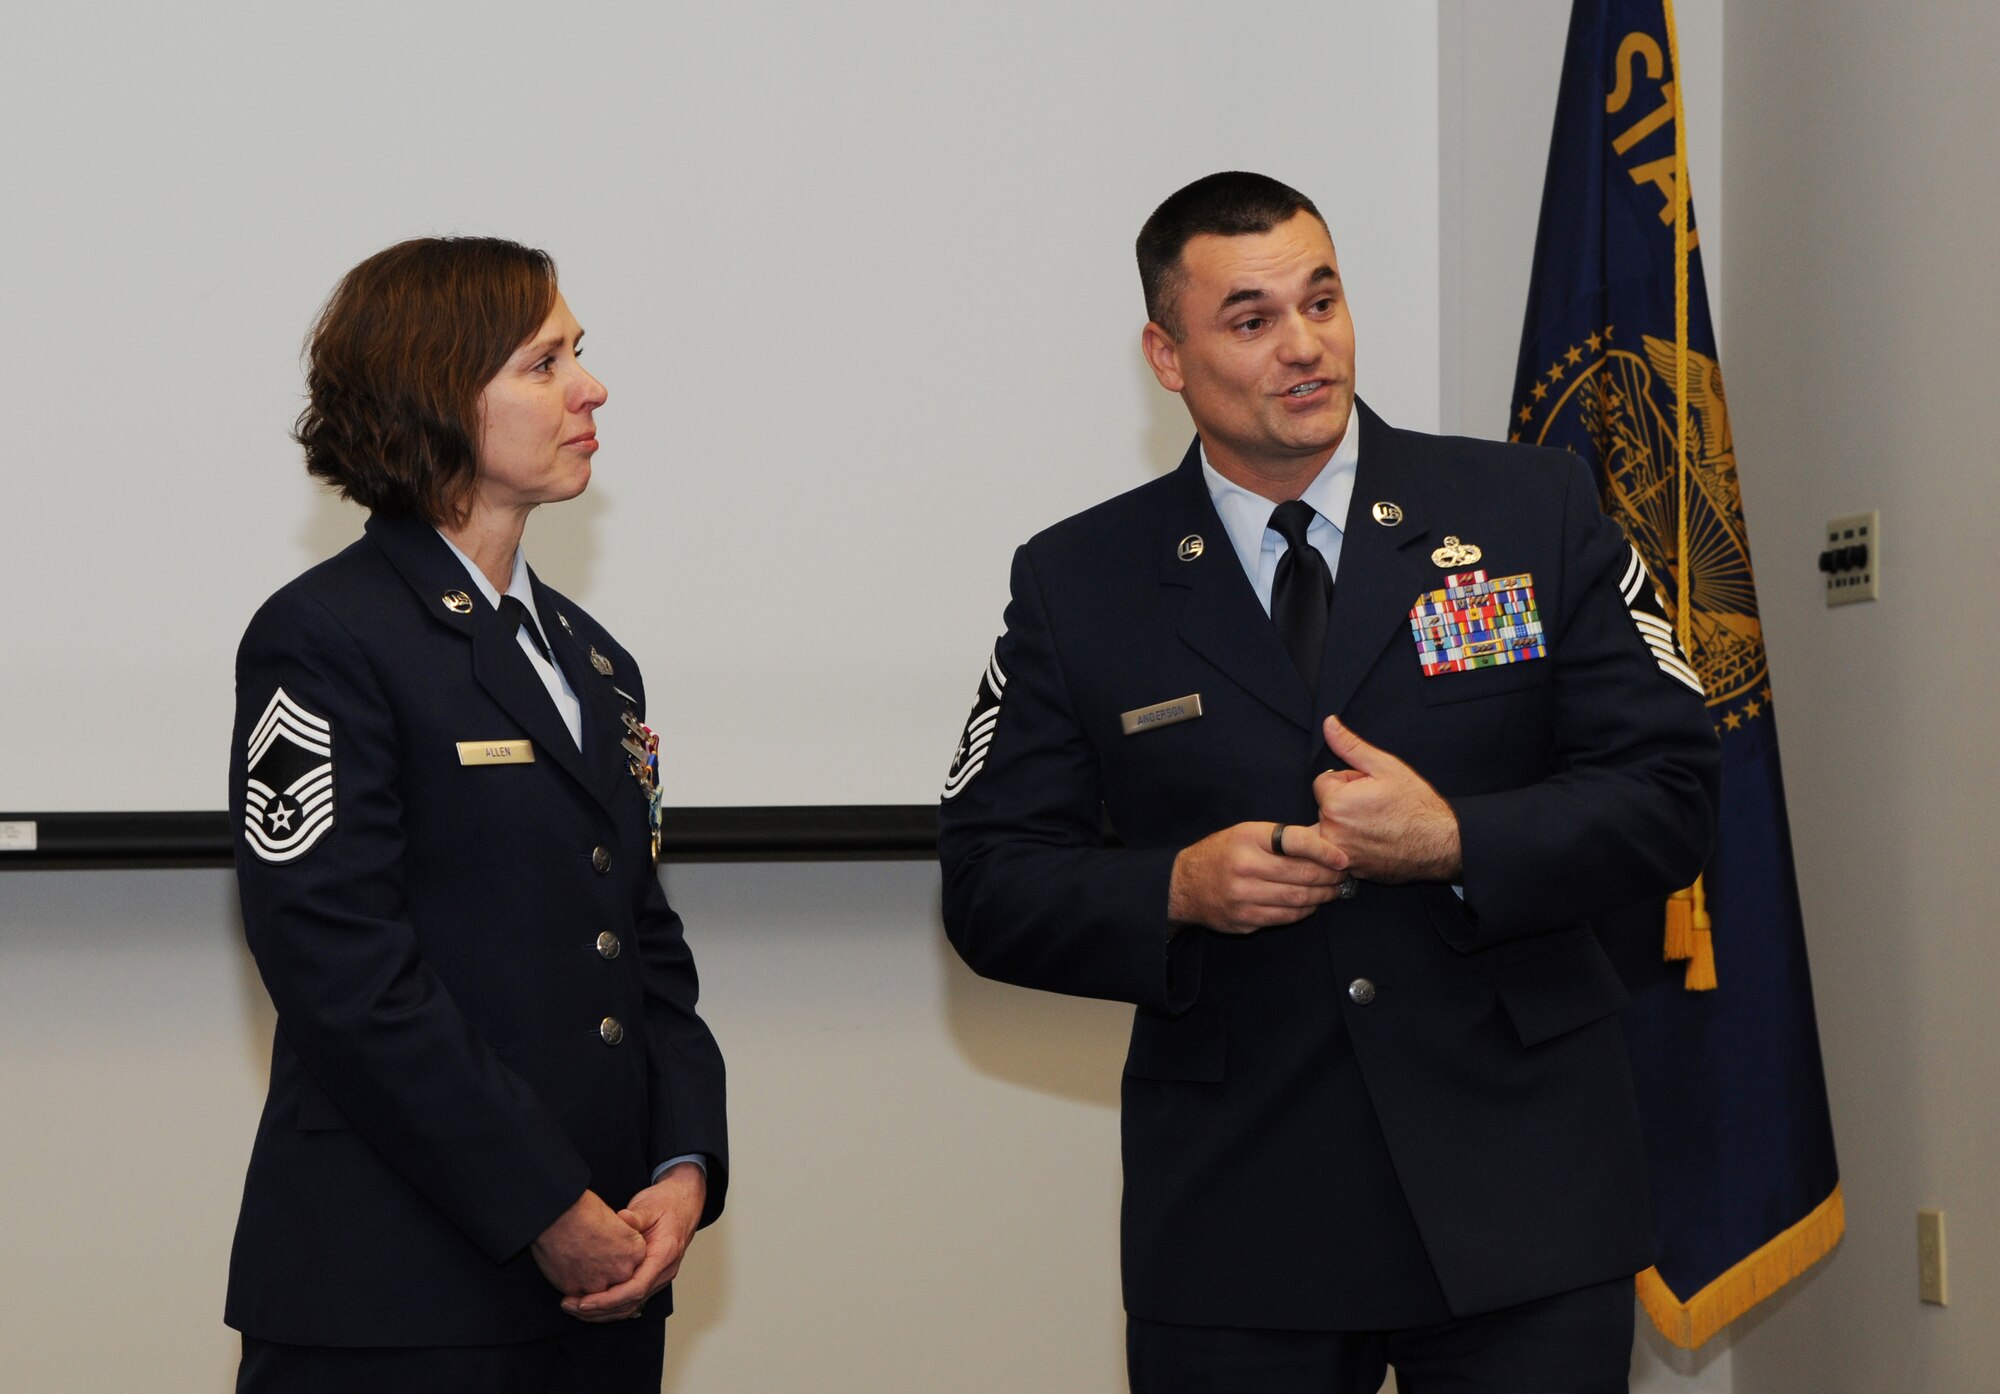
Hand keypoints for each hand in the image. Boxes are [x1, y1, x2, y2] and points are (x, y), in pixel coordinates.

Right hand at [531, 1189, 644, 1297]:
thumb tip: (620, 1242)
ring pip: (597, 1289)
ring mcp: (598, 1283)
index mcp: (636, 1252)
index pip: (632, 1261)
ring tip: (578, 1259)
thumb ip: (624, 1238)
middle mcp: (621, 1271)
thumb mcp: (617, 1218)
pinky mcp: (576, 1289)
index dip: (619, 1253)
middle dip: (606, 1269)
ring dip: (589, 1279)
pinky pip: (577, 1293)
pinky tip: (566, 1267)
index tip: (608, 1244)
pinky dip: (573, 1283)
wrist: (557, 1214)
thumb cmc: (586, 1210)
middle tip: (592, 1253)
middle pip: (617, 1278)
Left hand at [564, 1161, 707, 1322]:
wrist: (684, 1202)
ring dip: (602, 1312)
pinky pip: (630, 1300)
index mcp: (664, 1255)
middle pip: (630, 1303)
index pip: (636, 1287)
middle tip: (569, 1305)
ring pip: (630, 1306)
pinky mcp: (650, 1278)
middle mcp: (663, 1272)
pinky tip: (590, 1303)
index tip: (585, 1301)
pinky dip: (609, 1306)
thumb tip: (621, 1219)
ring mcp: (658, 1278)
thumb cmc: (667, 1202)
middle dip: (599, 1310)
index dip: (609, 1299)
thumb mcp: (650, 1204)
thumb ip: (636, 1215)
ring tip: (573, 1307)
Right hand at [1167, 820, 1350, 934]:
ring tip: (1333, 890)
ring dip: (1322, 896)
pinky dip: (1304, 911)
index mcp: (1247, 839)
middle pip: (1302, 874)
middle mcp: (1245, 867)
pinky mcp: (1245, 919)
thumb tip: (1324, 844)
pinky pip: (1285, 917)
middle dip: (1329, 876)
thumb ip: (1280, 838)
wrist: (1184, 886)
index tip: (1342, 858)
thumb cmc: (1222, 854)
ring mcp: (1244, 897)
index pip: (1296, 842)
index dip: (1325, 851)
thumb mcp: (1246, 834)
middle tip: (1343, 875)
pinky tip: (1311, 903)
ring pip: (1298, 899)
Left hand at [1312, 714, 1461, 883]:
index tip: (1369, 788)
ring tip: (1378, 824)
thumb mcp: (1385, 766)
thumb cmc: (1417, 805)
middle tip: (1377, 806)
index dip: (1348, 781)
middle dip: (1347, 802)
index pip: (1324, 782)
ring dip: (1349, 824)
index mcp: (1336, 803)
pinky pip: (1344, 850)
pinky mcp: (1352, 870)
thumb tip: (1328, 723)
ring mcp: (1342, 855)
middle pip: (1327, 806)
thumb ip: (1350, 746)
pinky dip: (1357, 845)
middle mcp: (1332, 833)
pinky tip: (1380, 841)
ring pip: (1334, 829)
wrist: (1442, 844)